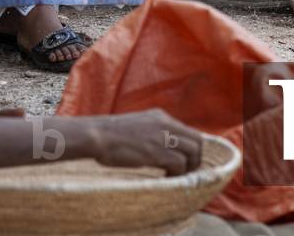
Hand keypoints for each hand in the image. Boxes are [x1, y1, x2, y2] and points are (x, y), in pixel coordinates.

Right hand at [85, 110, 202, 176]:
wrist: (96, 135)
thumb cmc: (108, 135)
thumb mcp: (136, 125)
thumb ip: (150, 131)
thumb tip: (158, 147)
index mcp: (160, 116)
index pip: (188, 131)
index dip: (190, 148)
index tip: (184, 161)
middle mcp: (166, 124)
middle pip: (197, 141)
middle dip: (195, 158)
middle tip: (184, 171)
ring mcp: (163, 136)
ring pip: (193, 152)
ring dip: (187, 167)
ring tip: (174, 176)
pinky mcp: (157, 151)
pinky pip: (180, 163)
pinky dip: (177, 173)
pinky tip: (165, 178)